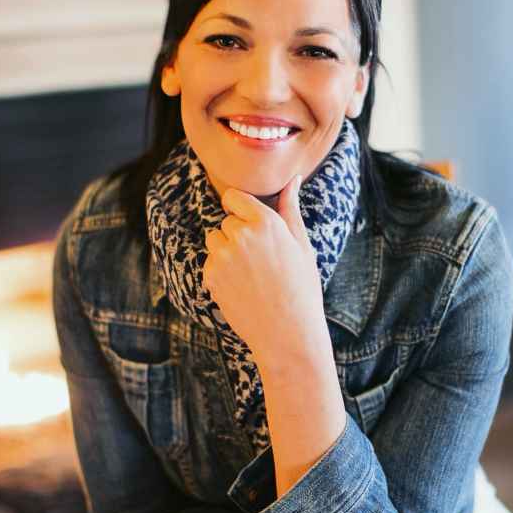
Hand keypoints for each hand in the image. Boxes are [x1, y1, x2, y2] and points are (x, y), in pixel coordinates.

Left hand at [203, 175, 325, 362]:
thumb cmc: (301, 288)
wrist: (288, 334)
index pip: (234, 198)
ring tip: (251, 274)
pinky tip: (242, 288)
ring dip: (226, 251)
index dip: (241, 211)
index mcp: (266, 222)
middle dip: (239, 235)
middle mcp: (241, 235)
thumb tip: (293, 178)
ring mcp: (223, 256)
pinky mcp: (211, 276)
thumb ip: (290, 208)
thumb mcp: (302, 245)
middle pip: (227, 221)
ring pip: (215, 240)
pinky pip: (210, 262)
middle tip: (261, 262)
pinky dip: (221, 272)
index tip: (251, 226)